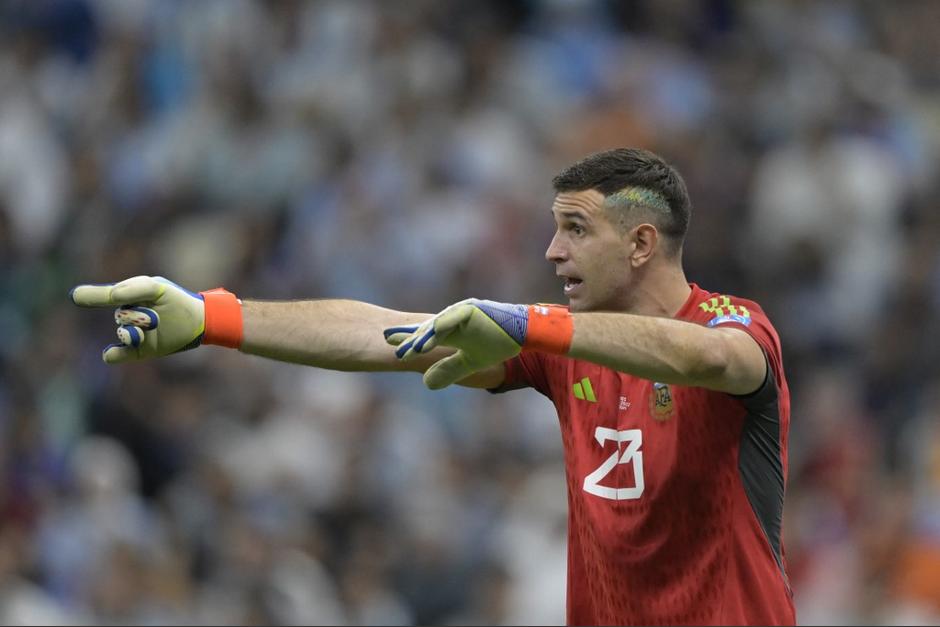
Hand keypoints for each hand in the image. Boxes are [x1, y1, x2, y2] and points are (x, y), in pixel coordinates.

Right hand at [70, 275, 206, 363]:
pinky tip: (109, 354)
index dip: (91, 296)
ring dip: (136, 332)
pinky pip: (120, 354)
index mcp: (130, 297)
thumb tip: (113, 295)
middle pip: (121, 316)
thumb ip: (135, 288)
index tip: (75, 297)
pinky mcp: (141, 350)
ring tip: (155, 326)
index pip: (106, 297)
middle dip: (137, 315)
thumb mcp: (157, 289)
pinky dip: (114, 355)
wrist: (201, 321)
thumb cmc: (178, 301)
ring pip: (124, 334)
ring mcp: (135, 334)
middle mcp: (130, 315)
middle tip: (156, 316)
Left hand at [384, 299, 528, 388]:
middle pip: (427, 329)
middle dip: (408, 337)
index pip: (425, 335)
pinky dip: (442, 327)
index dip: (408, 340)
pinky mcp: (473, 309)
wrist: (525, 333)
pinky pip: (454, 319)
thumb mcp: (470, 362)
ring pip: (438, 325)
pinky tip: (429, 336)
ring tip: (407, 348)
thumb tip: (425, 383)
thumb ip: (449, 370)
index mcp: (451, 331)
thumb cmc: (499, 343)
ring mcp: (462, 312)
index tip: (388, 344)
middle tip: (388, 343)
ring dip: (422, 336)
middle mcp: (453, 319)